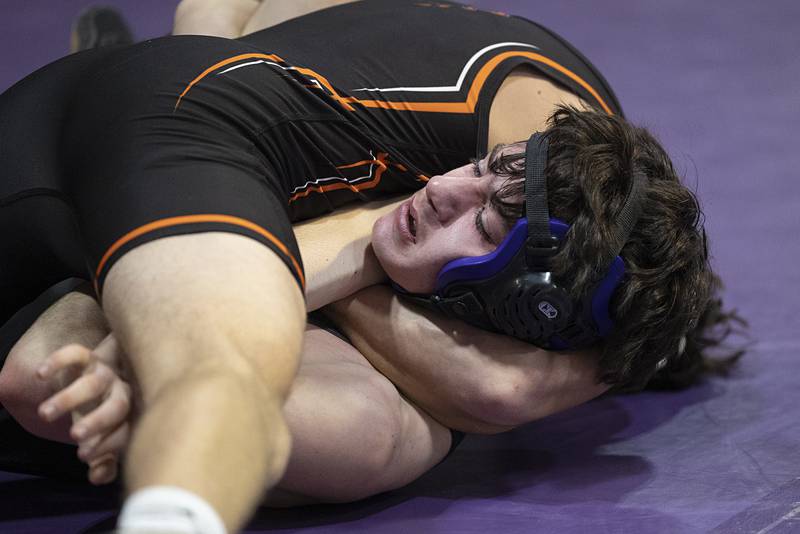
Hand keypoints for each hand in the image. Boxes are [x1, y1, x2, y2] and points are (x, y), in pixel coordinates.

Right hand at [36, 333, 132, 484]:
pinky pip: (78, 354)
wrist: (111, 374)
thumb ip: (104, 459)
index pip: (127, 431)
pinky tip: (40, 375)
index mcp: (131, 416)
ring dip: (68, 399)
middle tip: (74, 436)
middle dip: (98, 422)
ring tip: (44, 414)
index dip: (109, 444)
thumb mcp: (105, 437)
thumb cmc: (107, 414)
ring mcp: (107, 374)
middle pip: (118, 406)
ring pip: (92, 383)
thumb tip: (97, 477)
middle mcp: (123, 393)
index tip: (83, 455)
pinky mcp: (90, 358)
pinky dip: (59, 361)